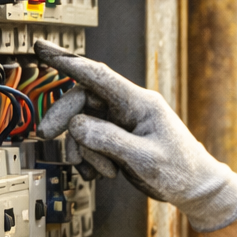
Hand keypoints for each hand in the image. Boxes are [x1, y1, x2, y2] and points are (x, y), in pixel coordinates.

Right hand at [35, 41, 236, 232]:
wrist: (194, 188)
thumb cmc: (181, 171)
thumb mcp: (145, 158)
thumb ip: (109, 140)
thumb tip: (77, 126)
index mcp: (140, 103)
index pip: (98, 75)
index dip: (68, 61)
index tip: (42, 48)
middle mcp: (128, 108)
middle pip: (82, 101)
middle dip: (64, 120)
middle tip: (45, 135)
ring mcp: (122, 123)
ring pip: (82, 125)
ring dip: (83, 150)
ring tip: (102, 172)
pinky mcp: (118, 139)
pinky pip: (90, 142)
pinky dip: (88, 159)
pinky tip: (100, 174)